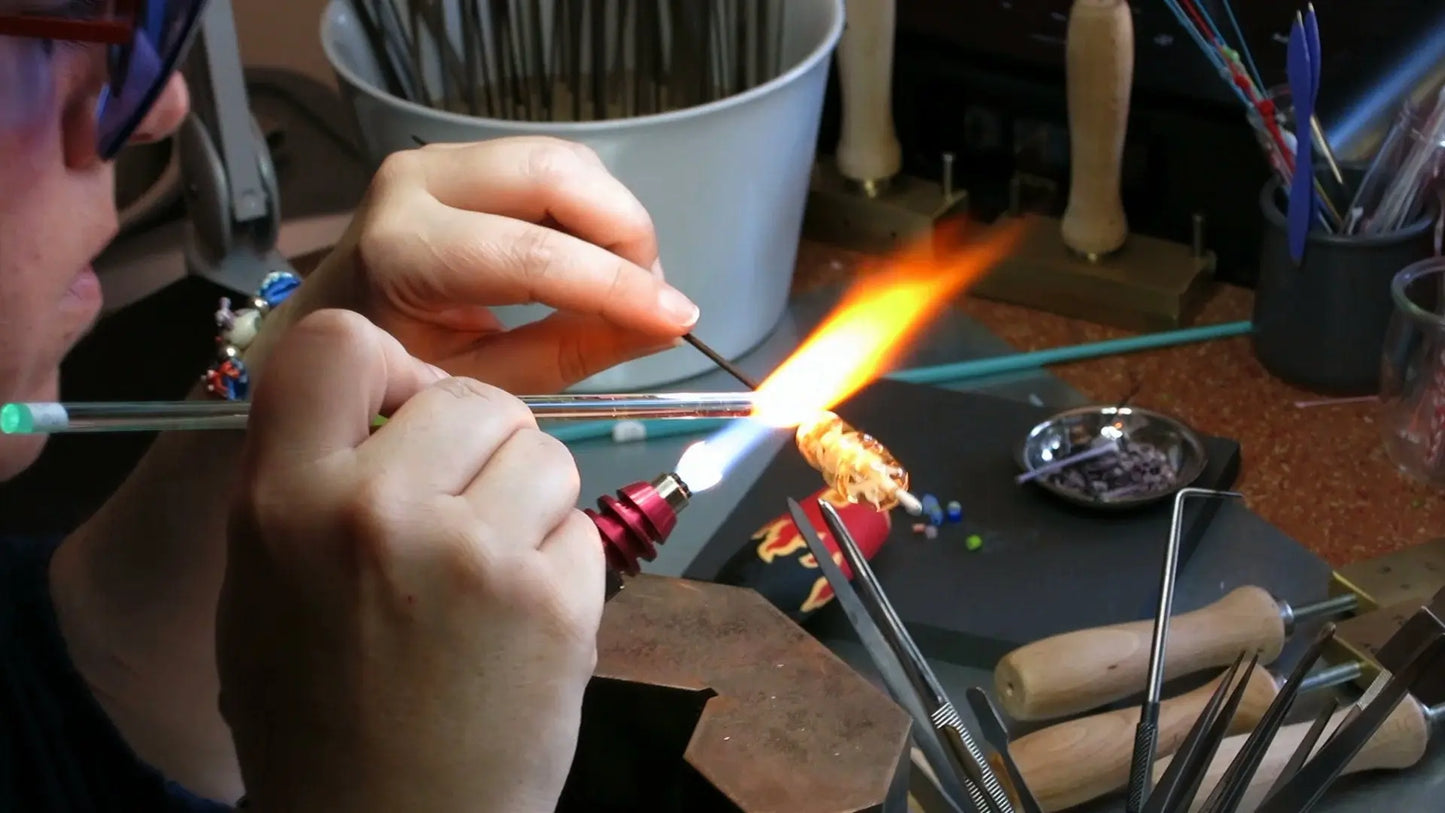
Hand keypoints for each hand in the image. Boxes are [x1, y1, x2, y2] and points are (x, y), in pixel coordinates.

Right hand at [217, 310, 602, 812]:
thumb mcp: (264, 583)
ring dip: (531, 499)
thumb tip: (387, 400)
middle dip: (483, 443)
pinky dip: (564, 564)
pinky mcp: (552, 601)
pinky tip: (522, 619)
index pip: (338, 342)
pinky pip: (582, 527)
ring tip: (491, 572)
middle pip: (474, 396)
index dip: (390, 365)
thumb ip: (311, 479)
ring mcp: (472, 554)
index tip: (407, 408)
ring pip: (546, 452)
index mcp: (283, 501)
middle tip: (464, 511)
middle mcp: (375, 511)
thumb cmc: (321, 715)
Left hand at [259, 137, 698, 392]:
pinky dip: (593, 209)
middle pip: (554, 173)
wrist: (325, 333)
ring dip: (615, 218)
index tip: (678, 319)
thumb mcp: (484, 382)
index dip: (616, 285)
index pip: (531, 253)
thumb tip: (663, 325)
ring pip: (562, 161)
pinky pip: (552, 166)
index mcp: (403, 252)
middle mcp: (416, 183)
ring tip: (629, 284)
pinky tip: (599, 261)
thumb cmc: (397, 373)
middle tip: (652, 295)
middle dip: (625, 231)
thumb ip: (571, 350)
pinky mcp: (461, 157)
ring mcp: (436, 160)